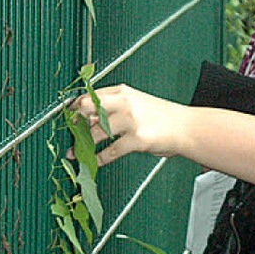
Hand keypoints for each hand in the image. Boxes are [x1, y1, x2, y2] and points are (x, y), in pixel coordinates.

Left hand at [68, 84, 186, 166]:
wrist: (187, 128)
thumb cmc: (162, 117)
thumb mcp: (137, 103)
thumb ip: (113, 108)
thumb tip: (88, 120)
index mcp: (123, 91)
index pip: (90, 95)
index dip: (75, 107)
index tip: (68, 117)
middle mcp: (124, 102)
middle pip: (87, 107)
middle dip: (75, 121)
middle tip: (70, 133)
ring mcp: (130, 121)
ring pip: (96, 132)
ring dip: (83, 145)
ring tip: (76, 152)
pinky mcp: (136, 140)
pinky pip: (109, 151)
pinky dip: (98, 159)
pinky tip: (93, 162)